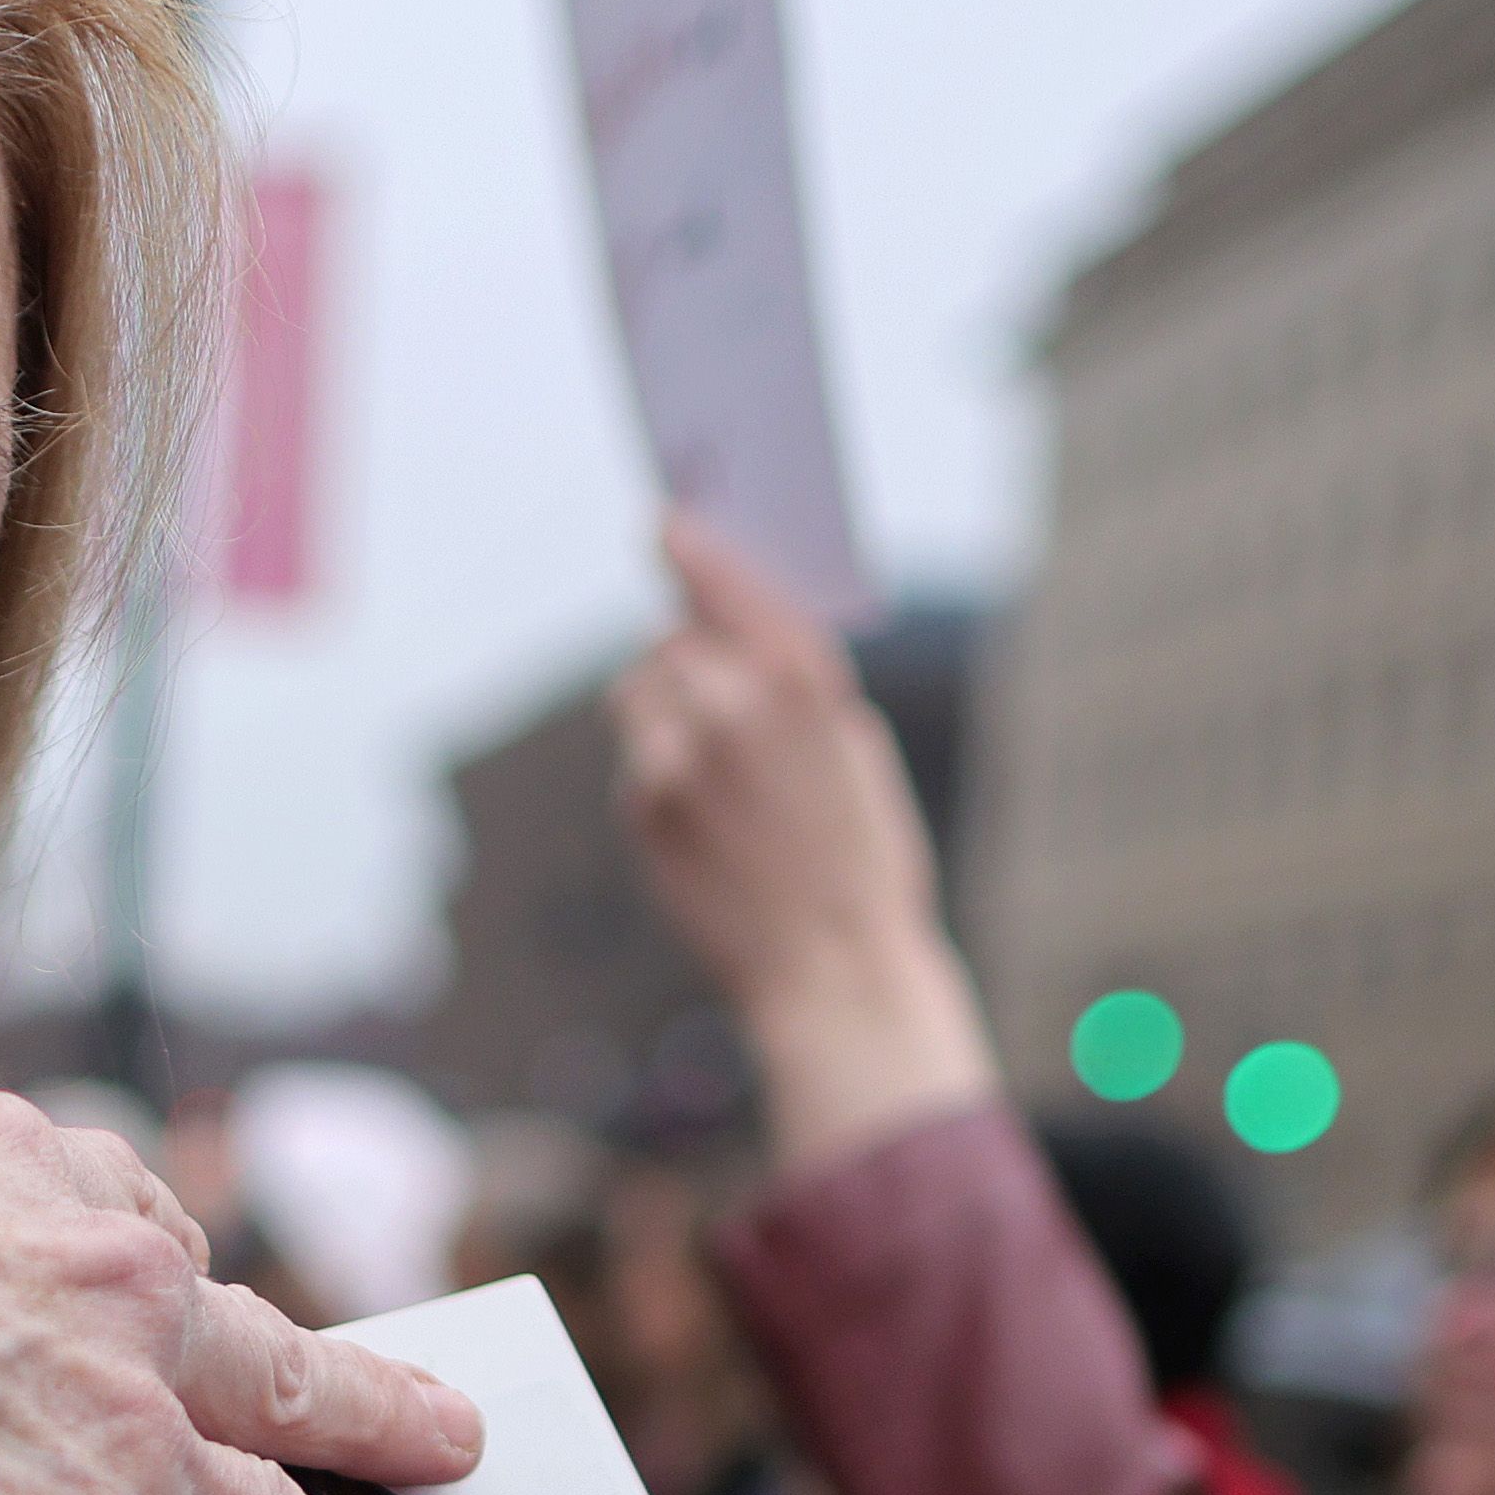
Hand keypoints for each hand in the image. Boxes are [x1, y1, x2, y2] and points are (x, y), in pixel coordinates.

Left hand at [611, 517, 1005, 1176]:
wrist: (829, 970)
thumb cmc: (859, 860)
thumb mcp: (855, 752)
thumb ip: (797, 688)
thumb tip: (740, 636)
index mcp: (802, 685)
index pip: (730, 588)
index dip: (695, 552)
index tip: (667, 523)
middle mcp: (731, 710)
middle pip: (671, 640)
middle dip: (688, 656)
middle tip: (713, 689)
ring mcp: (676, 760)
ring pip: (639, 693)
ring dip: (664, 708)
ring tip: (713, 762)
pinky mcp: (641, 809)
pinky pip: (635, 758)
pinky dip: (658, 770)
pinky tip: (705, 817)